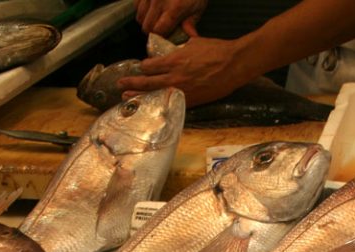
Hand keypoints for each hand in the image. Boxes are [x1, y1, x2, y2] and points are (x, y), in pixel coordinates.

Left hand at [117, 36, 254, 106]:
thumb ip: (182, 47)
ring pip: (155, 95)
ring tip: (127, 98)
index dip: (143, 67)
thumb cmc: (217, 51)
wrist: (234, 65)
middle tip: (120, 85)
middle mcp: (174, 76)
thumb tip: (178, 47)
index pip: (149, 66)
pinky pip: (171, 103)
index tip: (141, 68)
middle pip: (147, 82)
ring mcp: (182, 90)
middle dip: (131, 83)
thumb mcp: (195, 42)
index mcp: (174, 60)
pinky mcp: (192, 100)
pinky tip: (152, 106)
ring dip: (140, 96)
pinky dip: (160, 104)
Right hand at [134, 0, 206, 36]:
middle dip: (153, 31)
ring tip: (158, 17)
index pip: (158, 31)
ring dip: (147, 21)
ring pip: (139, 17)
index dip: (161, 36)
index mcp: (174, 9)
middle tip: (162, 28)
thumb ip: (190, 23)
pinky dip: (143, 10)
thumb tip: (190, 37)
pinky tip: (153, 8)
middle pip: (147, 26)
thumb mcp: (198, 7)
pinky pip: (136, 5)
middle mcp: (158, 1)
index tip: (167, 35)